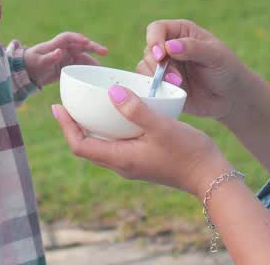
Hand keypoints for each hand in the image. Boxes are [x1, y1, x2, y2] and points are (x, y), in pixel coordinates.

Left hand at [24, 31, 108, 86]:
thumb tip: (60, 52)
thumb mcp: (39, 61)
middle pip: (81, 46)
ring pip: (83, 58)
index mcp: (56, 44)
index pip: (69, 38)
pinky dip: (87, 70)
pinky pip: (80, 67)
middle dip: (93, 47)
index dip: (78, 38)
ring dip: (92, 61)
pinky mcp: (68, 67)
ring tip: (102, 69)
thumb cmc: (31, 64)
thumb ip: (49, 57)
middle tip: (105, 51)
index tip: (87, 42)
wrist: (26, 73)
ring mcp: (67, 58)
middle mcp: (64, 49)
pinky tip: (95, 75)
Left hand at [52, 84, 231, 196]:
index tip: (58, 106)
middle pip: (87, 146)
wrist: (211, 176)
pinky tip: (118, 113)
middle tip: (68, 103)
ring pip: (101, 146)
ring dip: (91, 128)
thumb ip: (135, 109)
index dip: (66, 127)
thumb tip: (110, 93)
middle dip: (74, 126)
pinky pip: (116, 145)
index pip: (80, 146)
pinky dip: (109, 130)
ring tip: (88, 106)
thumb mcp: (161, 126)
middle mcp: (122, 165)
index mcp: (121, 159)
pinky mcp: (142, 161)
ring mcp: (132, 164)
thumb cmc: (188, 152)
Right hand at [139, 19, 248, 121]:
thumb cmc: (227, 70)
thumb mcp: (216, 56)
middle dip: (158, 65)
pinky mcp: (163, 85)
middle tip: (176, 78)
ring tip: (178, 85)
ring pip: (145, 67)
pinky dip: (155, 88)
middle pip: (149, 49)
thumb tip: (169, 46)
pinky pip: (148, 84)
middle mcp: (169, 47)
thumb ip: (193, 48)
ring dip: (157, 77)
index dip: (154, 40)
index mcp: (182, 32)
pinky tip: (171, 92)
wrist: (232, 98)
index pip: (157, 29)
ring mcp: (165, 67)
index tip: (161, 55)